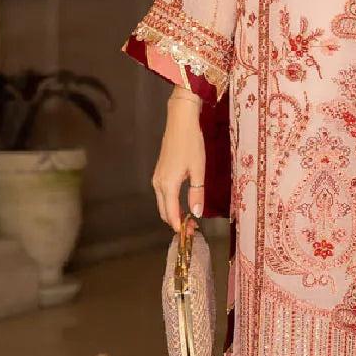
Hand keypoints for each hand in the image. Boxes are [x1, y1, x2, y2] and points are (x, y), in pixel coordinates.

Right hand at [152, 88, 205, 229]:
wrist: (180, 123)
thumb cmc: (191, 144)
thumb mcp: (198, 170)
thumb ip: (197, 193)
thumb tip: (195, 213)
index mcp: (168, 185)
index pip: (170, 214)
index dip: (180, 226)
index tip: (191, 233)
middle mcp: (158, 184)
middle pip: (163, 211)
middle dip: (176, 222)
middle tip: (193, 228)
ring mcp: (157, 178)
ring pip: (162, 203)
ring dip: (173, 213)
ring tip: (190, 218)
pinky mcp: (159, 173)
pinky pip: (162, 195)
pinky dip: (170, 203)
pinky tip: (182, 204)